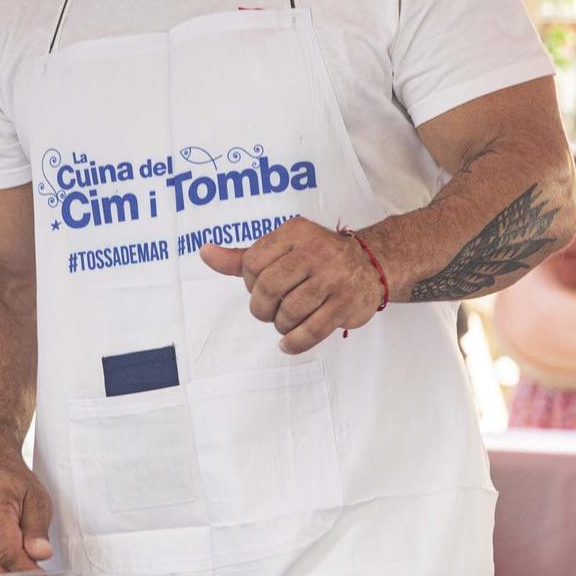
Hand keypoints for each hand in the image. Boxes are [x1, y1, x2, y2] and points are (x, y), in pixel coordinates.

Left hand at [199, 217, 384, 354]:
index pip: (252, 262)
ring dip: (280, 325)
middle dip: (262, 308)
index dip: (249, 283)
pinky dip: (294, 342)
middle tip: (269, 312)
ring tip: (285, 323)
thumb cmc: (316, 259)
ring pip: (289, 311)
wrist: (371, 265)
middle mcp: (316, 251)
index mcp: (295, 233)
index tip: (260, 288)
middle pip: (268, 288)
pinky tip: (289, 342)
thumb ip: (242, 256)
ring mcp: (333, 278)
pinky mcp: (345, 304)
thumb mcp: (281, 248)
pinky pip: (311, 331)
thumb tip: (204, 252)